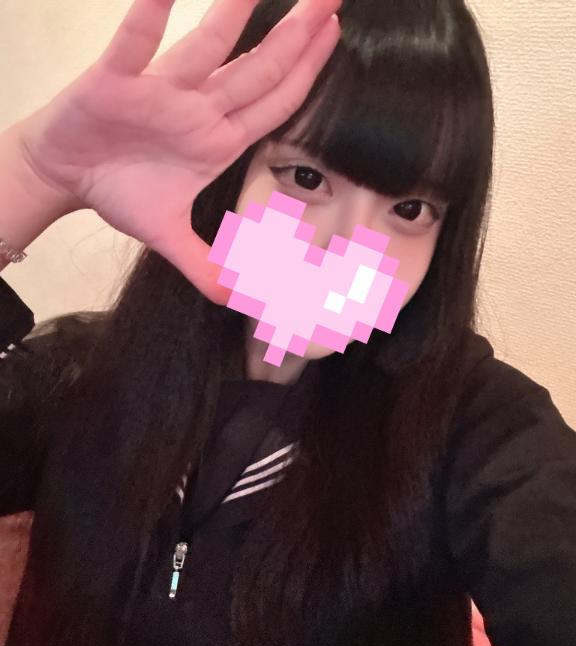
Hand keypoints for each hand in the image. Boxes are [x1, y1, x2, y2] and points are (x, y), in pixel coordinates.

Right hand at [16, 0, 340, 303]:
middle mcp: (197, 108)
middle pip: (257, 69)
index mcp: (216, 138)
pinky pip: (135, 45)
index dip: (306, 72)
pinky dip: (148, 17)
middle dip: (296, 36)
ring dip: (237, 15)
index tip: (333, 34)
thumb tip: (239, 300)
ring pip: (207, 48)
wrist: (66, 176)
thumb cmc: (119, 191)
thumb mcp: (169, 237)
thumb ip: (206, 266)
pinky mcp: (114, 81)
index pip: (273, 103)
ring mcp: (160, 90)